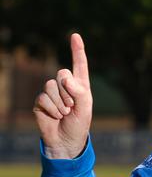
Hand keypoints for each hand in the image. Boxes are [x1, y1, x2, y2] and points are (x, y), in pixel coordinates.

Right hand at [33, 33, 92, 158]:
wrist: (65, 140)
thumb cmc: (79, 124)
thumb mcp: (85, 107)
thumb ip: (78, 90)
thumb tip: (64, 77)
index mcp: (80, 85)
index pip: (79, 64)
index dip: (77, 50)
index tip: (75, 35)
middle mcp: (65, 86)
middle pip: (62, 73)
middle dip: (68, 91)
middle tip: (72, 107)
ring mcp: (52, 92)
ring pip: (51, 85)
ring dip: (60, 102)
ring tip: (65, 113)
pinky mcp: (40, 101)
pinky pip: (43, 97)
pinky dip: (51, 108)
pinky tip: (55, 116)